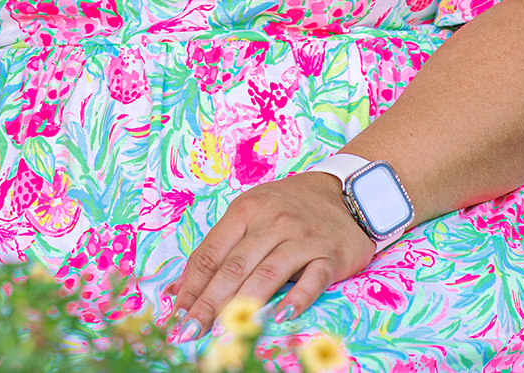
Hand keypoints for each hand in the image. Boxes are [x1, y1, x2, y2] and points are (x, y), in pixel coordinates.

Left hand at [170, 172, 374, 336]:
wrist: (345, 192)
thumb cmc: (288, 207)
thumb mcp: (249, 216)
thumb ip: (216, 250)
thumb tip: (177, 288)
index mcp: (246, 211)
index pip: (211, 254)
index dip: (192, 286)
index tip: (177, 314)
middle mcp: (272, 222)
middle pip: (234, 267)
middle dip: (209, 302)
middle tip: (192, 330)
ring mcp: (302, 238)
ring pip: (267, 274)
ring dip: (244, 305)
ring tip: (226, 331)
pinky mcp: (329, 255)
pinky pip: (311, 280)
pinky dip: (296, 299)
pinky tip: (280, 318)